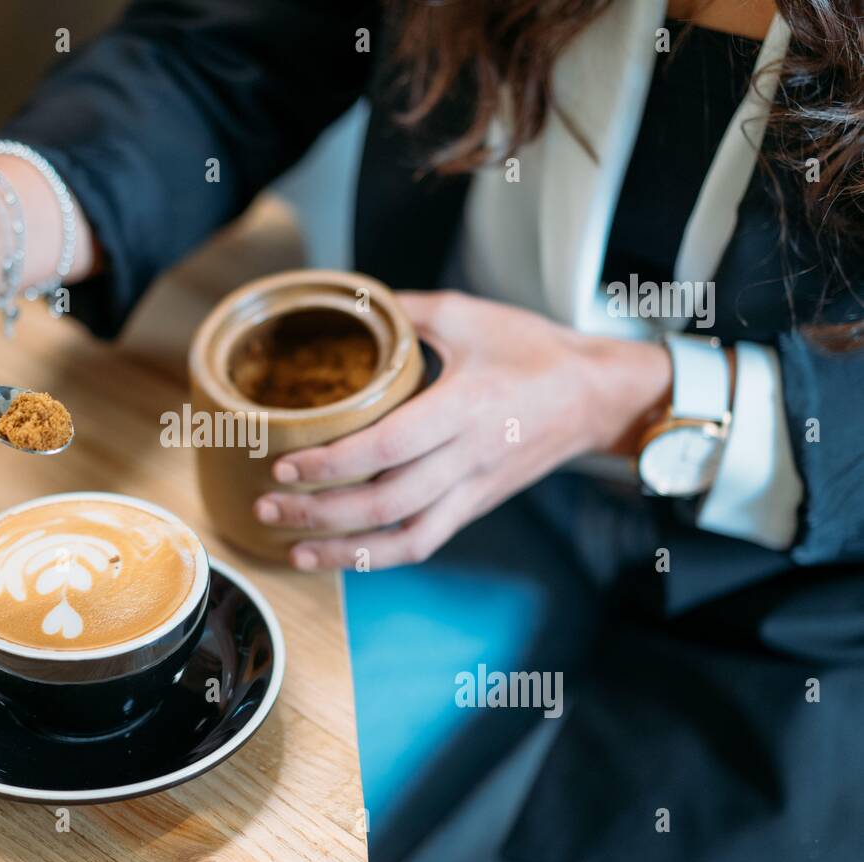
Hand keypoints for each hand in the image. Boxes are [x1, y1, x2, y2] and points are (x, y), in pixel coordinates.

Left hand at [254, 291, 671, 570]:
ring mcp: (473, 490)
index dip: (333, 463)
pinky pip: (424, 543)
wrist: (596, 396)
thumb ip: (405, 311)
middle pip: (386, 501)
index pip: (388, 446)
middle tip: (267, 504)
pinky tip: (336, 555)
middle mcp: (469, 457)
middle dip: (320, 510)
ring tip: (290, 547)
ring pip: (404, 537)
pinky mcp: (475, 507)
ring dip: (343, 549)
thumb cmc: (534, 351)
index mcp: (465, 406)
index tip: (285, 464)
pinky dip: (378, 557)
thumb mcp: (469, 314)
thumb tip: (349, 301)